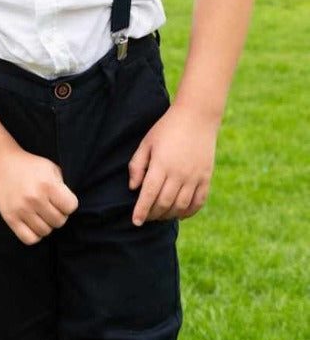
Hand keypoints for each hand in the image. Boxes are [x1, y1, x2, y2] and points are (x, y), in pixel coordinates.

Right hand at [0, 148, 77, 244]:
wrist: (0, 164)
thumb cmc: (30, 166)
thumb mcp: (50, 168)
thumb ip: (62, 186)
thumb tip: (69, 206)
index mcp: (47, 184)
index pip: (71, 207)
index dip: (68, 203)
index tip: (60, 198)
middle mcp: (34, 198)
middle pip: (59, 221)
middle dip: (57, 214)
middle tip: (50, 206)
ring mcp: (21, 209)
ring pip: (45, 231)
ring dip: (46, 224)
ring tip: (40, 213)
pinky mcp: (10, 218)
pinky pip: (30, 239)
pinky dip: (34, 234)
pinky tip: (33, 223)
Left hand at [129, 103, 218, 225]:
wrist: (197, 117)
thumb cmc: (167, 128)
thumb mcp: (147, 142)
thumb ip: (137, 165)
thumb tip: (133, 188)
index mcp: (161, 164)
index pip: (149, 194)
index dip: (141, 211)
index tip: (135, 222)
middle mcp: (178, 173)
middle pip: (164, 203)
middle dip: (153, 214)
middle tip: (146, 217)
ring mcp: (194, 176)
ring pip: (181, 206)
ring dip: (169, 215)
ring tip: (160, 215)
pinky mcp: (206, 177)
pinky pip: (199, 202)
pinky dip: (189, 212)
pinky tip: (180, 214)